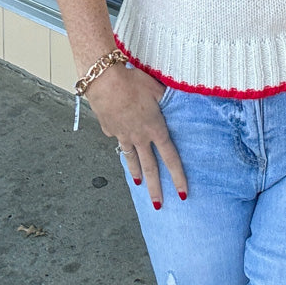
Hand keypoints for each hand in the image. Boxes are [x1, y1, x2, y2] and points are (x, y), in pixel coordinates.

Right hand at [86, 64, 186, 208]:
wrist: (103, 79)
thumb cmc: (133, 81)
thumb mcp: (157, 88)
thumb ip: (168, 98)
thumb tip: (175, 99)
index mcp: (155, 129)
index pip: (170, 158)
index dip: (178, 176)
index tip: (183, 193)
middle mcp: (139, 136)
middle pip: (149, 167)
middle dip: (154, 188)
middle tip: (158, 205)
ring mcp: (121, 134)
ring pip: (131, 158)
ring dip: (136, 173)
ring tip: (138, 185)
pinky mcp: (108, 129)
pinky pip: (117, 138)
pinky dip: (121, 142)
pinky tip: (121, 139)